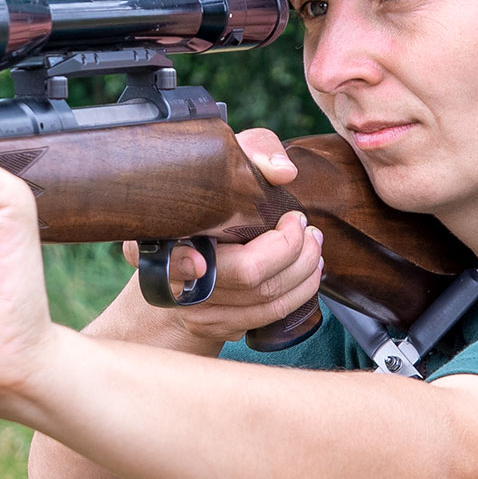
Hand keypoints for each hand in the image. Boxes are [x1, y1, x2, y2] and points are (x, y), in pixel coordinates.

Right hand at [118, 128, 323, 349]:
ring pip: (265, 300)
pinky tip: (308, 272)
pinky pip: (268, 317)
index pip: (175, 260)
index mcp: (162, 241)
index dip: (190, 262)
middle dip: (292, 250)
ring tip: (315, 245)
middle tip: (307, 228)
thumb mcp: (226, 161)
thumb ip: (256, 151)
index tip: (211, 255)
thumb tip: (283, 172)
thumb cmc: (210, 197)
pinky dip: (299, 294)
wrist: (185, 244)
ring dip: (304, 272)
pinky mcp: (215, 326)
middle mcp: (174, 281)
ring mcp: (195, 309)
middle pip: (246, 277)